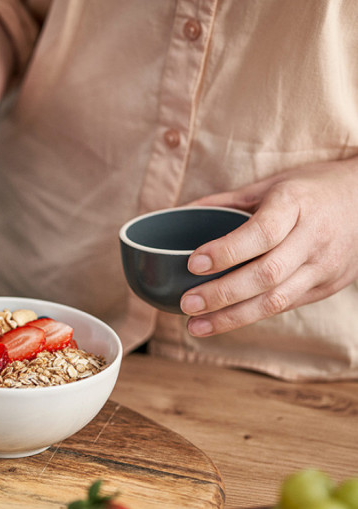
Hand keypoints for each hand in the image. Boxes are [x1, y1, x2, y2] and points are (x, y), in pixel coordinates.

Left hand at [180, 157, 357, 335]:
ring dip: (232, 317)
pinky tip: (223, 321)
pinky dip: (251, 316)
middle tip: (187, 303)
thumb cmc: (313, 188)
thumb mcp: (273, 184)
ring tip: (195, 325)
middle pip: (266, 274)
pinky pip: (286, 305)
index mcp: (296, 204)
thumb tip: (180, 213)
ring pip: (276, 299)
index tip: (193, 263)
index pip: (261, 233)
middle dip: (222, 293)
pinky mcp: (328, 286)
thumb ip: (228, 200)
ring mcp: (324, 266)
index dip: (226, 251)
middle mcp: (314, 237)